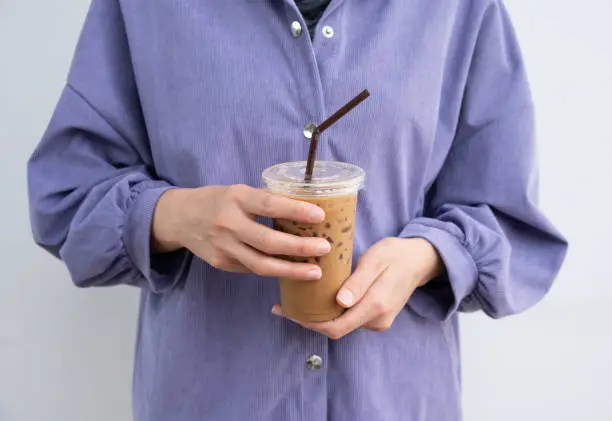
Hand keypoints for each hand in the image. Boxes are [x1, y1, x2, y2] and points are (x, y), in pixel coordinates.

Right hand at [151, 185, 331, 279]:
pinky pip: (253, 269)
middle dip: (300, 248)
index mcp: (235, 199)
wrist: (180, 218)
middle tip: (325, 248)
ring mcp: (223, 248)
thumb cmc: (218, 201)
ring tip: (315, 272)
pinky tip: (293, 271)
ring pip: (262, 265)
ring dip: (292, 270)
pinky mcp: (222, 264)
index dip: (295, 211)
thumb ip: (264, 201)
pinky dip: (275, 271)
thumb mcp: (238, 191)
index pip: (269, 205)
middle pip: (268, 242)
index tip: (320, 216)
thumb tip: (303, 210)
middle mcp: (228, 224)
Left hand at [272, 237, 442, 338]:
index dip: (309, 323)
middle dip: (309, 320)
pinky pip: (349, 319)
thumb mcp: (375, 261)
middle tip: (284, 306)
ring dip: (319, 316)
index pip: (336, 327)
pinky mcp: (376, 316)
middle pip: (336, 329)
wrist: (420, 260)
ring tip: (297, 300)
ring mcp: (378, 321)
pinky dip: (331, 312)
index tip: (288, 311)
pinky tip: (318, 299)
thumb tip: (340, 303)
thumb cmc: (395, 254)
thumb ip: (358, 282)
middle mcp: (377, 320)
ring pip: (341, 325)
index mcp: (375, 306)